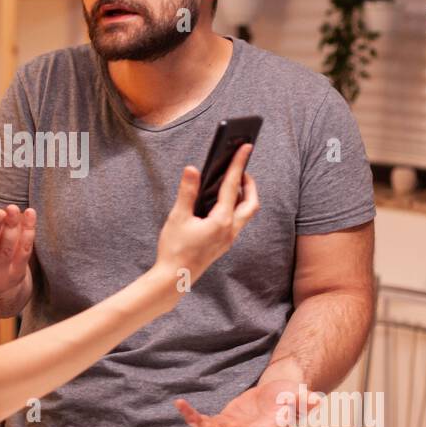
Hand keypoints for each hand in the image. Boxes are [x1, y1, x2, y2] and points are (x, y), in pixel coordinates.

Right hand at [154, 143, 258, 285]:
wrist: (174, 278)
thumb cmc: (174, 249)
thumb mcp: (178, 217)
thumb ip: (187, 192)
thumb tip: (192, 170)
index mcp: (221, 221)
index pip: (233, 186)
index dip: (239, 165)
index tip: (245, 148)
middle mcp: (230, 230)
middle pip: (251, 203)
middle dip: (249, 184)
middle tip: (240, 170)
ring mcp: (228, 239)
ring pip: (245, 214)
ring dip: (243, 197)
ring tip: (231, 184)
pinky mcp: (223, 244)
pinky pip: (236, 222)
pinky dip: (234, 208)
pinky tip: (219, 204)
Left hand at [175, 359, 322, 426]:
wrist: (278, 394)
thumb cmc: (289, 396)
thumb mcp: (298, 396)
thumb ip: (304, 401)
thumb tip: (316, 401)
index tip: (230, 425)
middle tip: (203, 424)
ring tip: (188, 413)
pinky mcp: (224, 422)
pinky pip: (206, 424)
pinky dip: (193, 416)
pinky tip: (181, 405)